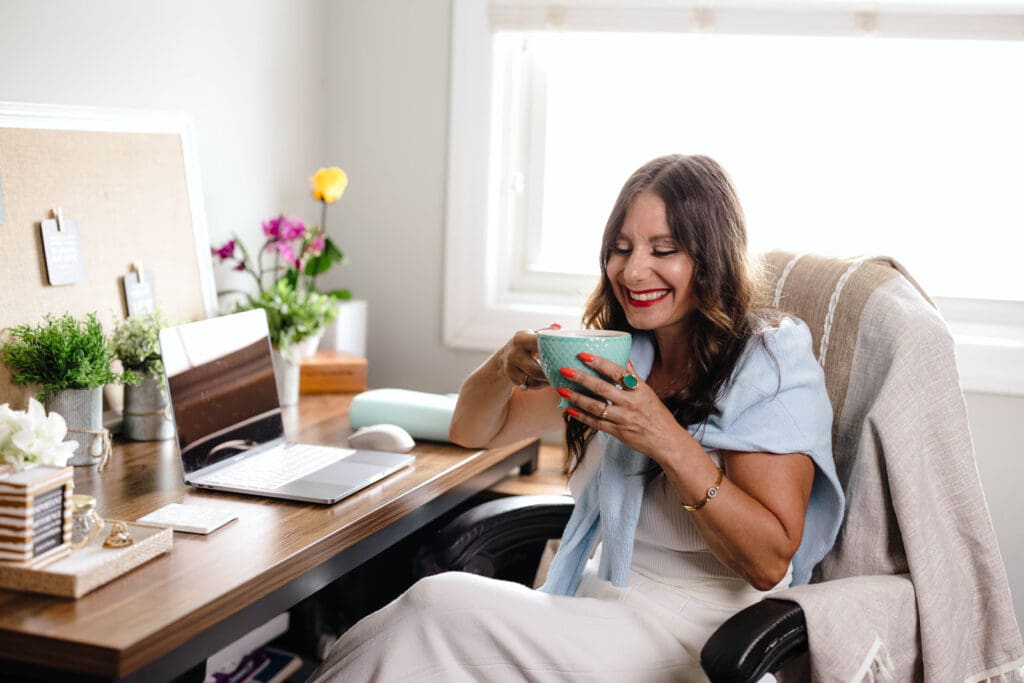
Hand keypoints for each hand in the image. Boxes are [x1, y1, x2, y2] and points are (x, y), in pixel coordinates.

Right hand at [497, 324, 560, 390]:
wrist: (504, 356)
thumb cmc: (525, 345)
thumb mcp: (533, 335)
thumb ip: (546, 332)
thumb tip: (558, 327)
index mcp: (522, 339)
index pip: (540, 346)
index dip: (553, 354)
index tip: (564, 358)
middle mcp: (514, 353)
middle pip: (536, 370)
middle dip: (549, 375)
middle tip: (561, 374)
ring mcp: (510, 366)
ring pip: (532, 380)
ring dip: (544, 382)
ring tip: (553, 379)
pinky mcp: (510, 376)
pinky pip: (527, 385)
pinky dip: (537, 385)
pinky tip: (543, 382)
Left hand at [557, 354, 685, 462]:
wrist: (667, 441)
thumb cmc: (657, 416)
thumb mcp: (649, 392)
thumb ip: (634, 377)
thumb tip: (625, 359)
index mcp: (640, 389)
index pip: (618, 372)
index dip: (599, 362)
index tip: (583, 355)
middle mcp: (631, 403)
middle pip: (603, 388)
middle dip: (581, 378)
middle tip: (565, 370)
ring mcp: (624, 418)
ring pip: (596, 406)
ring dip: (577, 397)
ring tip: (561, 389)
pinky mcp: (618, 432)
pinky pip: (596, 423)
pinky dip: (581, 416)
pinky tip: (569, 409)